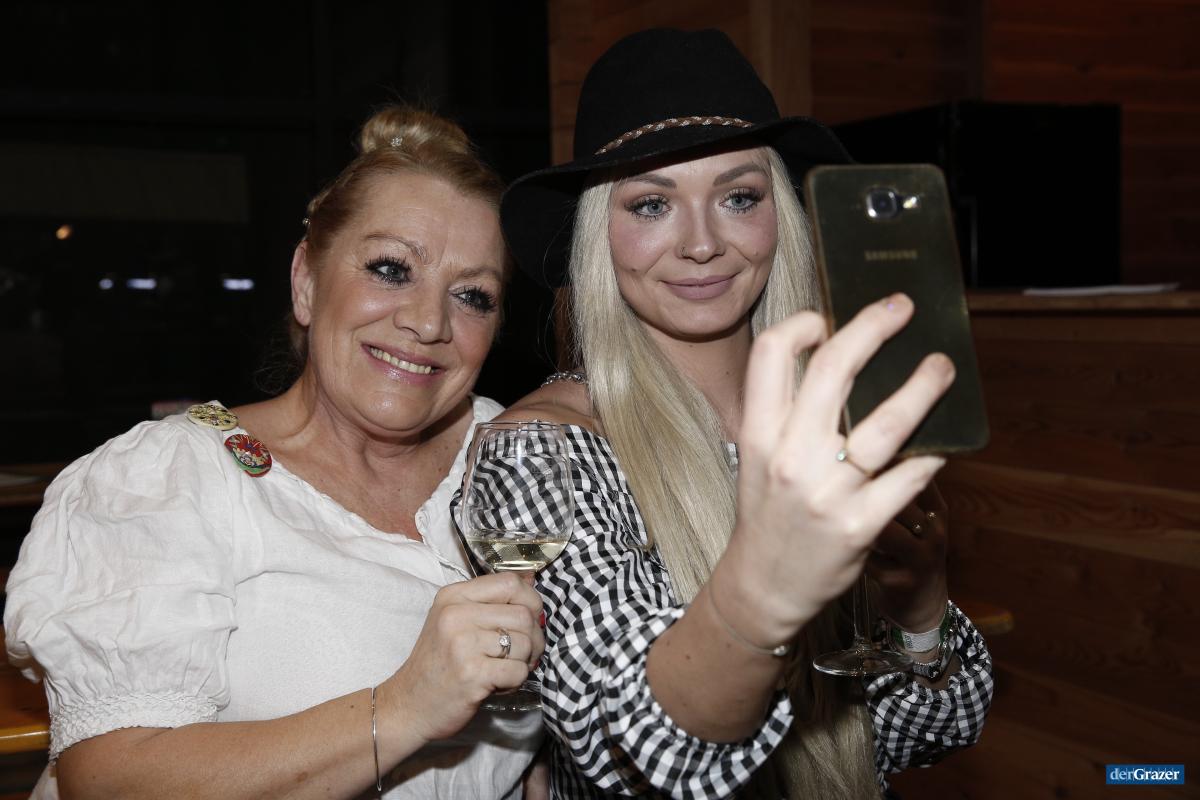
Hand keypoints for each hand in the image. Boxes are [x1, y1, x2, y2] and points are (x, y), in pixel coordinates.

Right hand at [381, 572, 543, 743]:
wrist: (408, 705)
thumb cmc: (438, 664)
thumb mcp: (455, 621)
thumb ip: (490, 602)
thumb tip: (532, 582)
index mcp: (453, 596)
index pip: (510, 583)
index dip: (531, 601)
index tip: (529, 620)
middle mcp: (456, 615)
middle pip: (523, 615)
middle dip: (533, 638)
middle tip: (521, 655)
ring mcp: (462, 644)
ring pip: (525, 643)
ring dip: (523, 662)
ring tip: (503, 670)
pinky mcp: (472, 674)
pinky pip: (518, 671)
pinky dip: (515, 681)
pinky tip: (497, 684)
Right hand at [721, 294, 953, 642]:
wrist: (764, 586)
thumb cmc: (768, 512)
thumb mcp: (759, 457)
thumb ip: (786, 412)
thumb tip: (838, 358)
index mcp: (759, 433)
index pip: (771, 354)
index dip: (803, 324)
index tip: (829, 318)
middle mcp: (790, 456)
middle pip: (834, 369)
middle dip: (873, 326)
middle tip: (903, 308)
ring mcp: (826, 491)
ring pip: (886, 422)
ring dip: (923, 386)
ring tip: (941, 368)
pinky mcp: (860, 525)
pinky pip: (908, 477)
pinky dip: (931, 455)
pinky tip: (942, 444)